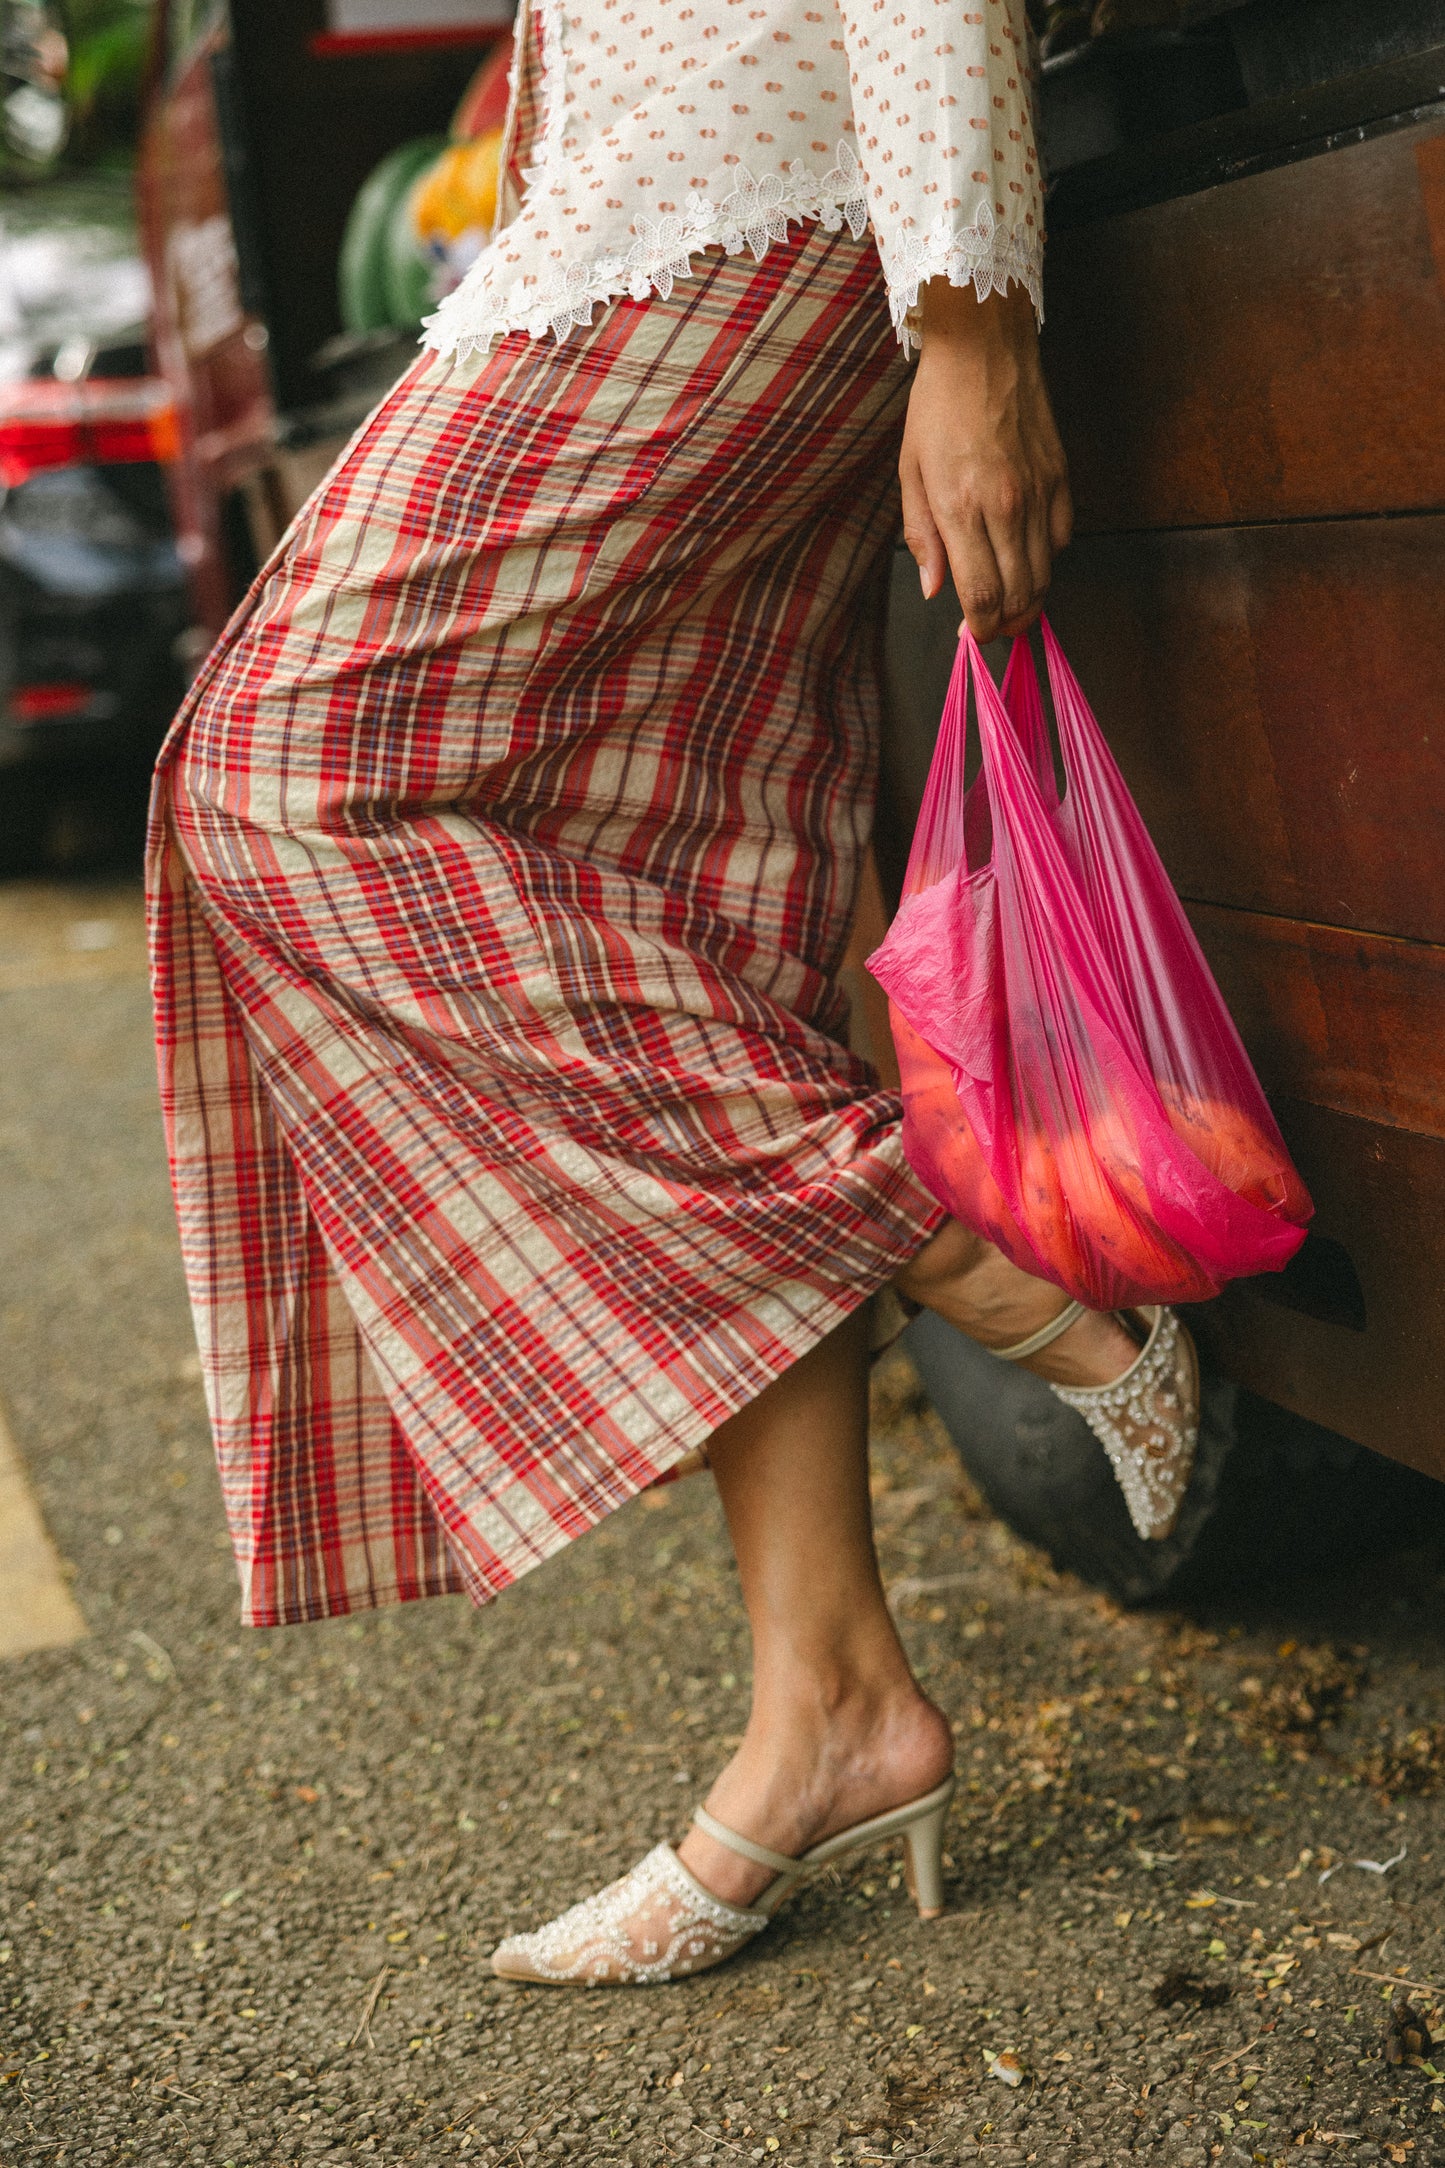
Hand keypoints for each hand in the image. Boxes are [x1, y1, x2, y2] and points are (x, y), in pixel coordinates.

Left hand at [899, 278, 1072, 643]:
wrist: (984, 347)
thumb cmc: (937, 407)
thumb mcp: (910, 471)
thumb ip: (923, 535)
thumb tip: (934, 588)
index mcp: (961, 506)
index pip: (981, 595)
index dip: (980, 628)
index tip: (973, 637)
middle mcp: (1005, 505)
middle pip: (1019, 594)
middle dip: (1006, 624)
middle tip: (992, 630)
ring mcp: (1039, 491)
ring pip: (1044, 573)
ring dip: (1028, 600)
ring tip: (1010, 606)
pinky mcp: (1061, 476)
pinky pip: (1060, 538)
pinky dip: (1045, 559)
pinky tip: (1025, 555)